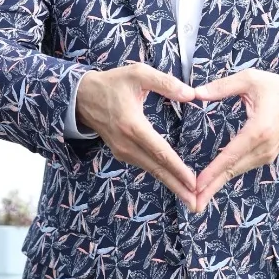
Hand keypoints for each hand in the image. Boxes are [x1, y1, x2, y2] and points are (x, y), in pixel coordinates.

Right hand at [75, 64, 198, 207]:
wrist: (81, 97)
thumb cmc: (112, 83)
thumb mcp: (138, 74)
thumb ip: (166, 83)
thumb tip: (191, 95)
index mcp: (133, 126)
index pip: (160, 152)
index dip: (178, 169)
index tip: (193, 183)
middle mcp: (127, 144)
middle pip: (157, 169)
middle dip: (178, 188)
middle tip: (196, 204)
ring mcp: (122, 151)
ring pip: (152, 171)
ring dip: (171, 186)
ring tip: (190, 200)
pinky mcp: (122, 154)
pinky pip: (145, 167)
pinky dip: (161, 177)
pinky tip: (175, 184)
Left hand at [191, 69, 278, 210]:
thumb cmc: (276, 88)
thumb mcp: (250, 79)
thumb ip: (222, 87)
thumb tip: (196, 93)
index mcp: (258, 130)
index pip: (231, 155)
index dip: (213, 171)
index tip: (197, 185)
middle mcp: (263, 147)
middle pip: (232, 171)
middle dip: (211, 188)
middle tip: (192, 204)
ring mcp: (266, 154)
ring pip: (237, 172)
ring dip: (217, 185)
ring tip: (198, 199)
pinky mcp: (266, 156)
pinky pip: (243, 168)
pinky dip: (226, 176)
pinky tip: (212, 184)